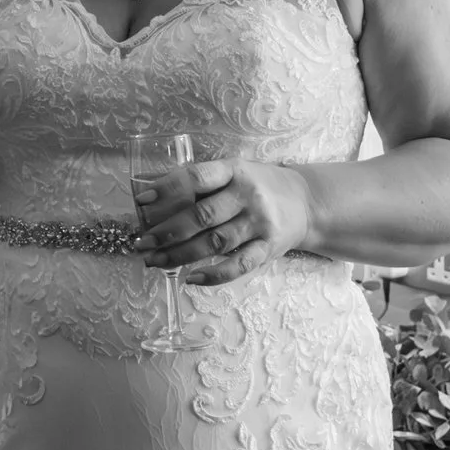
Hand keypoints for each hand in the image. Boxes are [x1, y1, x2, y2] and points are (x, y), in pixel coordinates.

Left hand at [132, 159, 313, 285]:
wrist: (307, 203)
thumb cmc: (258, 186)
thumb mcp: (234, 172)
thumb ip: (202, 183)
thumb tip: (153, 196)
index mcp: (234, 171)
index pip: (197, 177)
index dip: (167, 188)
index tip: (142, 201)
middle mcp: (248, 196)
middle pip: (202, 216)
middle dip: (167, 231)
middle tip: (142, 243)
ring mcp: (259, 224)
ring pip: (215, 243)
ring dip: (180, 255)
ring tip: (155, 262)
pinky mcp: (269, 249)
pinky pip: (239, 265)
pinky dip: (214, 275)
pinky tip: (190, 278)